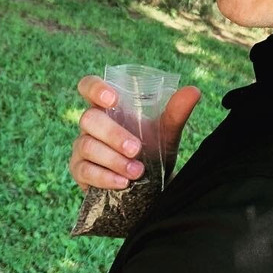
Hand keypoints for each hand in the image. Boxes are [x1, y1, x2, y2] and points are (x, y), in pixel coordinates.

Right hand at [69, 75, 201, 191]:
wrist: (150, 186)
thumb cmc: (153, 150)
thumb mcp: (166, 132)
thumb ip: (176, 113)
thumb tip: (193, 91)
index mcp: (107, 107)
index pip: (88, 86)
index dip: (95, 88)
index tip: (113, 99)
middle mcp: (91, 124)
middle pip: (89, 119)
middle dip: (113, 134)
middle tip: (137, 149)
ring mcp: (81, 147)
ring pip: (87, 146)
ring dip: (113, 159)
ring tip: (137, 171)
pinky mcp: (79, 171)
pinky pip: (85, 170)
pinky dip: (105, 177)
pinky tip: (122, 182)